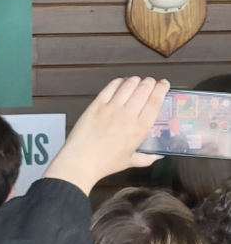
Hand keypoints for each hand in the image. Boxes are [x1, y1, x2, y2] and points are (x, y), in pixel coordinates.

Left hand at [43, 76, 169, 194]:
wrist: (80, 161)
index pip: (155, 102)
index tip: (163, 84)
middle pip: (143, 89)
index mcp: (140, 129)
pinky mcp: (96, 105)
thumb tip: (157, 156)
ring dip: (135, 80)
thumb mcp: (129, 161)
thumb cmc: (105, 163)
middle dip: (149, 82)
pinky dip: (117, 82)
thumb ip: (146, 158)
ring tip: (136, 81)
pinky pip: (110, 88)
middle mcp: (128, 115)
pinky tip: (120, 83)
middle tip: (150, 82)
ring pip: (128, 85)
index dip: (161, 89)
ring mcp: (111, 108)